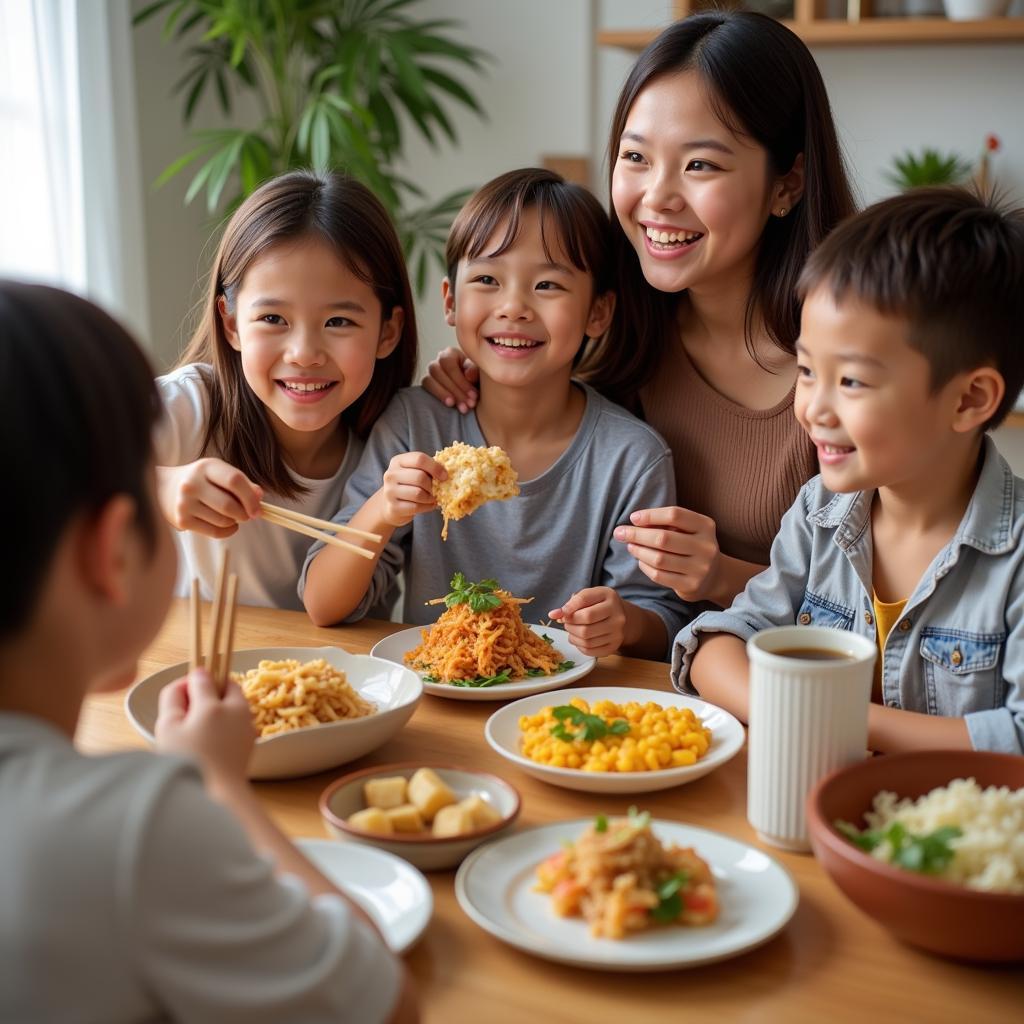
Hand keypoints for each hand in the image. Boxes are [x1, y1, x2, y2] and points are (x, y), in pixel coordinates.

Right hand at [155, 668, 256, 784]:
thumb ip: (173, 697)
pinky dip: (227, 723)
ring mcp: (248, 726)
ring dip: (220, 707)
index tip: (178, 698)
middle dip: (210, 691)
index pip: (202, 677)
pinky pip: (239, 721)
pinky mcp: (251, 741)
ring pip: (235, 703)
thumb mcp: (168, 727)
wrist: (216, 797)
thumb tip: (186, 681)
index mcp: (215, 705)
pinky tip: (212, 742)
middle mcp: (238, 710)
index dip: (187, 683)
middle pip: (227, 686)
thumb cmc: (185, 762)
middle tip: (190, 714)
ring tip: (199, 731)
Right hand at [158, 459, 262, 538]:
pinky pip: (214, 532)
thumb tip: (259, 496)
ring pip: (223, 521)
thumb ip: (243, 483)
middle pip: (228, 505)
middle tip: (248, 515)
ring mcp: (184, 503)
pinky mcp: (182, 520)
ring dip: (235, 522)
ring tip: (233, 516)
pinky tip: (228, 525)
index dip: (250, 497)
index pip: (234, 480)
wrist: (166, 489)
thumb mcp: (221, 474)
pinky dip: (228, 531)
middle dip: (244, 514)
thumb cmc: (203, 481)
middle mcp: (192, 484)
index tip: (258, 509)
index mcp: (206, 467)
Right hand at [379, 452, 445, 527]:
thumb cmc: (409, 485)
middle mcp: (390, 474)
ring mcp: (390, 491)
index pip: (419, 459)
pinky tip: (427, 505)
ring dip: (430, 497)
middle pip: (419, 477)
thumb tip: (446, 474)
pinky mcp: (393, 507)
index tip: (444, 476)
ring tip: (431, 498)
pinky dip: (427, 507)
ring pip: (418, 494)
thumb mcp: (415, 472)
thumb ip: (428, 469)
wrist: (391, 505)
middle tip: (436, 489)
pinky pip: (416, 507)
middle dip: (432, 485)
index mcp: (398, 461)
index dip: (435, 467)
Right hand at [420, 347, 478, 412]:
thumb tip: (468, 375)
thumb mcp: (481, 374)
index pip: (449, 363)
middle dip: (456, 390)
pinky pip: (426, 388)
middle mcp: (439, 361)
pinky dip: (438, 396)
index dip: (460, 381)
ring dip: (445, 395)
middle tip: (469, 404)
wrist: (474, 393)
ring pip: (429, 380)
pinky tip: (450, 405)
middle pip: (438, 372)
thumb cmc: (478, 380)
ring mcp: (431, 373)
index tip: (474, 395)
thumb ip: (476, 371)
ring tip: (461, 407)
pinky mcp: (427, 384)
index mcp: (452, 353)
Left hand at [548, 587, 625, 656]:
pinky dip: (579, 646)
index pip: (584, 601)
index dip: (568, 608)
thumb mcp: (589, 596)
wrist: (621, 617)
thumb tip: (554, 615)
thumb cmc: (600, 605)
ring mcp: (617, 634)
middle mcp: (617, 616)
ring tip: (572, 630)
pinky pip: (590, 651)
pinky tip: (579, 639)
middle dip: (569, 624)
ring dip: (572, 636)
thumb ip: (572, 603)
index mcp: (610, 597)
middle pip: (585, 623)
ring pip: (586, 640)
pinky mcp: (613, 647)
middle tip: (567, 622)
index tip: (560, 613)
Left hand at [614, 506, 720, 602]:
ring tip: (630, 546)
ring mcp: (700, 568)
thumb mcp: (687, 530)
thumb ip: (666, 524)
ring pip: (659, 559)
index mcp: (705, 526)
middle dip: (637, 534)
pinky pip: (659, 575)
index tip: (632, 518)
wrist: (714, 576)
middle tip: (619, 532)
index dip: (650, 515)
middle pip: (663, 538)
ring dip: (639, 551)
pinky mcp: (691, 586)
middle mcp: (706, 546)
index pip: (674, 515)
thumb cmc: (692, 546)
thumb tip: (634, 522)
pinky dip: (644, 566)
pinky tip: (640, 560)